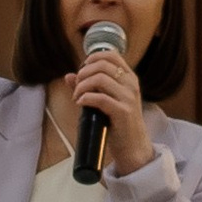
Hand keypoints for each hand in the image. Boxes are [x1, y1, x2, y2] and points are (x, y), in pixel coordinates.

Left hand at [72, 46, 153, 174]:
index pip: (111, 55)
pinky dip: (85, 98)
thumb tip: (68, 76)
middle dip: (83, 74)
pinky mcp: (123, 111)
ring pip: (99, 79)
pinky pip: (100, 98)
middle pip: (101, 65)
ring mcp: (128, 97)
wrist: (133, 146)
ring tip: (77, 97)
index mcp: (129, 77)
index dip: (92, 59)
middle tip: (76, 87)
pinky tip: (80, 103)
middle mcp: (130, 84)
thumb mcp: (106, 100)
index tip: (82, 71)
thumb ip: (89, 86)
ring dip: (82, 86)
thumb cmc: (118, 122)